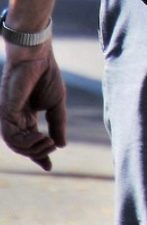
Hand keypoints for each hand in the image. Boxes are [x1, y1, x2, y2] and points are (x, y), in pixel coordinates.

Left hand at [0, 43, 66, 171]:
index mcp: (27, 118)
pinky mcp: (5, 113)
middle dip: (39, 153)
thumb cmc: (46, 75)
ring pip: (16, 145)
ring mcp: (8, 117)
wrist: (37, 57)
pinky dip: (26, 142)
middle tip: (53, 146)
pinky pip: (11, 136)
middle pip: (23, 147)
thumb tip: (62, 145)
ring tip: (48, 142)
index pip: (31, 142)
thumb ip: (58, 124)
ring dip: (33, 149)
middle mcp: (15, 120)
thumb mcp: (57, 104)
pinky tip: (41, 137)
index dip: (40, 156)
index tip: (49, 167)